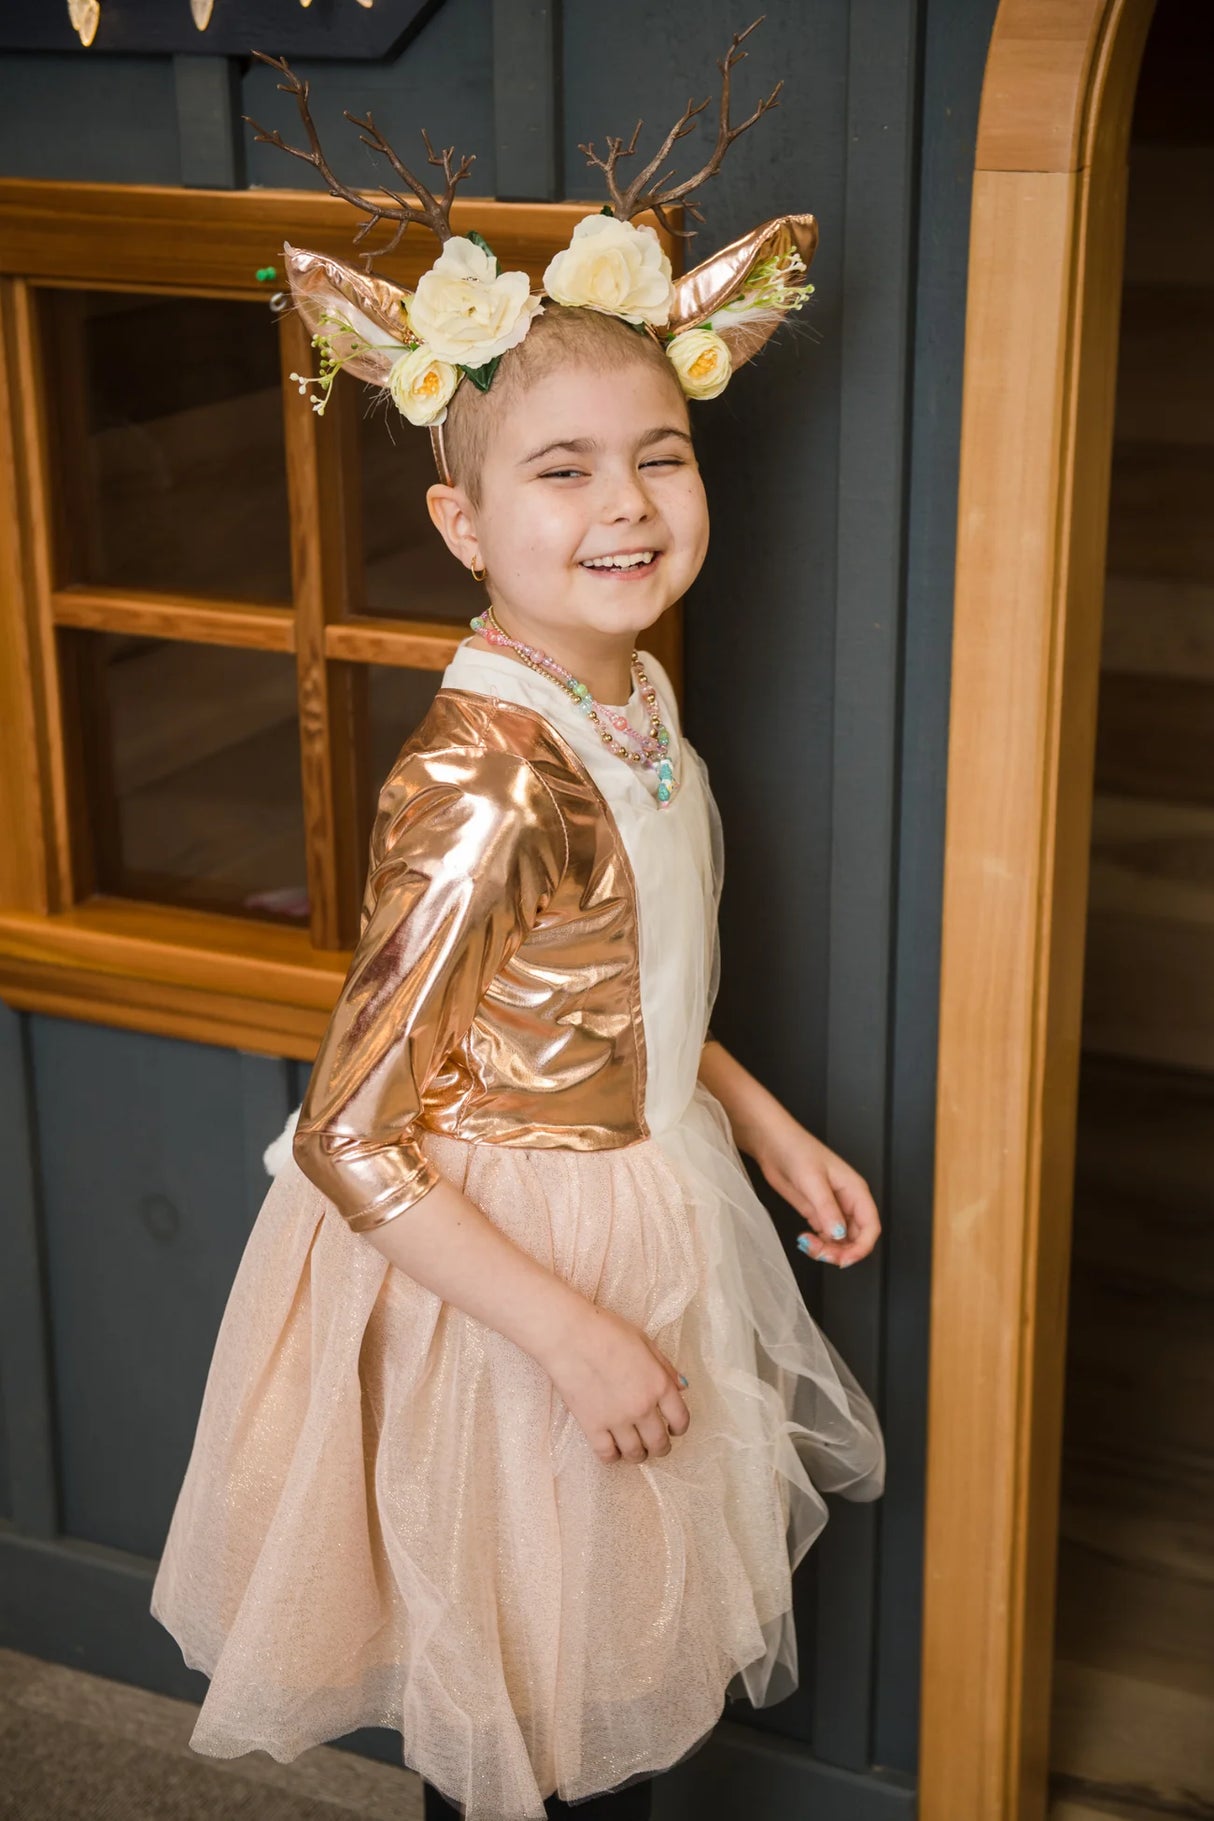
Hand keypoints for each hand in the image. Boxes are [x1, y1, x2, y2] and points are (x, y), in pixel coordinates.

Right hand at [539, 1303, 690, 1464]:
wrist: (569, 1335)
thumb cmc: (607, 1331)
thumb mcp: (644, 1342)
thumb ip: (665, 1367)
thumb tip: (682, 1387)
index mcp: (659, 1384)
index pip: (680, 1419)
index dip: (679, 1428)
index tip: (673, 1429)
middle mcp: (642, 1407)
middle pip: (659, 1443)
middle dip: (660, 1447)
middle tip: (655, 1445)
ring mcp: (617, 1420)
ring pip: (635, 1453)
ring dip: (638, 1455)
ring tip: (634, 1449)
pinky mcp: (592, 1426)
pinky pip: (607, 1455)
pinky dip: (613, 1457)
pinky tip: (612, 1449)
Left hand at [757, 1114, 880, 1267]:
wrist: (771, 1143)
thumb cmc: (796, 1150)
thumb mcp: (812, 1180)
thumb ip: (827, 1208)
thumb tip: (839, 1234)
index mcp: (855, 1190)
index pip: (871, 1226)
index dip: (862, 1247)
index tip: (844, 1260)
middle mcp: (847, 1201)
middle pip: (857, 1238)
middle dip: (842, 1252)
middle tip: (819, 1254)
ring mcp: (832, 1207)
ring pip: (841, 1240)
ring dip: (828, 1250)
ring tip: (807, 1245)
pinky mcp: (816, 1212)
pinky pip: (826, 1236)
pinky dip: (818, 1244)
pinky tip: (804, 1240)